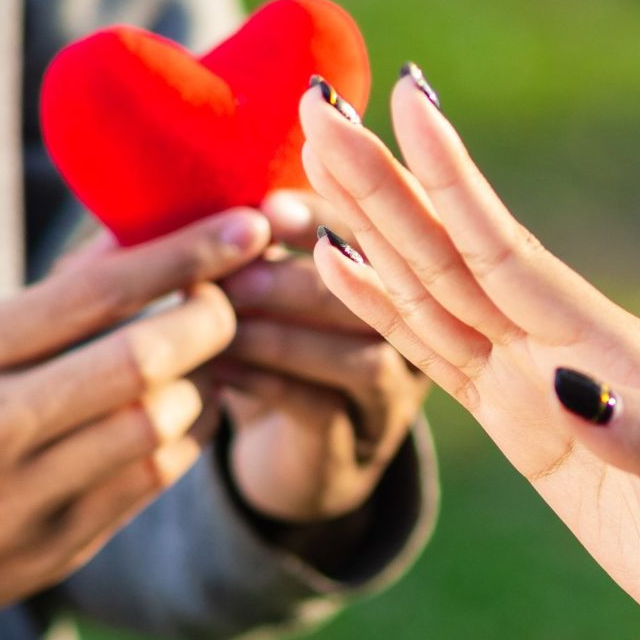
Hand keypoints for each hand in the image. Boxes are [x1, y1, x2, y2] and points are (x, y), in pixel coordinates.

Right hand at [0, 209, 269, 632]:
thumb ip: (54, 295)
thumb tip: (153, 233)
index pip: (93, 294)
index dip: (184, 255)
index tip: (244, 227)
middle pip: (140, 362)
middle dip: (209, 319)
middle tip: (230, 297)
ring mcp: (24, 499)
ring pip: (161, 423)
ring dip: (205, 381)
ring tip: (206, 357)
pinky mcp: (61, 547)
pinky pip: (156, 476)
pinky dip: (188, 433)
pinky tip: (188, 408)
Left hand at [215, 189, 430, 524]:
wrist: (291, 449)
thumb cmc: (277, 337)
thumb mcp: (275, 277)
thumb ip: (268, 235)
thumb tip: (220, 190)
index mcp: (408, 270)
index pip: (390, 232)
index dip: (332, 213)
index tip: (268, 208)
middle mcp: (423, 333)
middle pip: (386, 296)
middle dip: (302, 276)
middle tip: (235, 270)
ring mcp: (396, 395)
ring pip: (362, 358)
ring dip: (282, 332)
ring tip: (221, 317)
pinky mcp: (358, 447)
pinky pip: (324, 410)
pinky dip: (265, 382)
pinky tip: (216, 368)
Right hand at [298, 71, 639, 639]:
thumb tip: (563, 388)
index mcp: (610, 351)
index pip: (509, 254)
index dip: (452, 184)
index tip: (408, 101)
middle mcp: (566, 348)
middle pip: (455, 252)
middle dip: (386, 182)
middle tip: (319, 104)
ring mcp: (539, 379)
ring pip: (437, 287)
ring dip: (376, 224)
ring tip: (320, 155)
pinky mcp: (521, 420)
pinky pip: (439, 351)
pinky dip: (385, 305)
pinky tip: (344, 264)